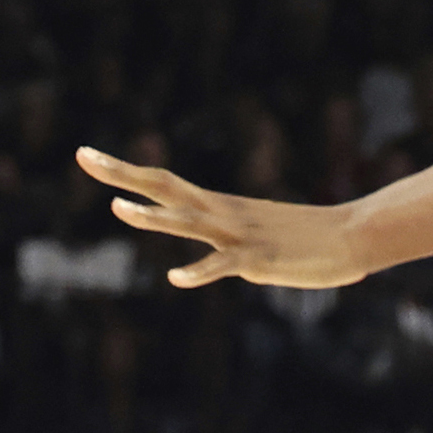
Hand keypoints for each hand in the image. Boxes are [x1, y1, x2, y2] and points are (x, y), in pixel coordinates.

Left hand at [77, 148, 368, 288]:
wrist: (351, 236)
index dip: (123, 170)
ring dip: (152, 217)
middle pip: (163, 187)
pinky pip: (223, 266)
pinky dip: (200, 272)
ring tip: (115, 208)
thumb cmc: (303, 236)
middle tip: (81, 156)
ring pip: (188, 222)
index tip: (86, 155)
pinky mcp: (258, 261)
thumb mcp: (252, 230)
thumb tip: (206, 234)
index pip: (162, 182)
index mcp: (217, 205)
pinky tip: (176, 278)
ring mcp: (239, 235)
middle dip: (121, 174)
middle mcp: (221, 213)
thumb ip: (224, 232)